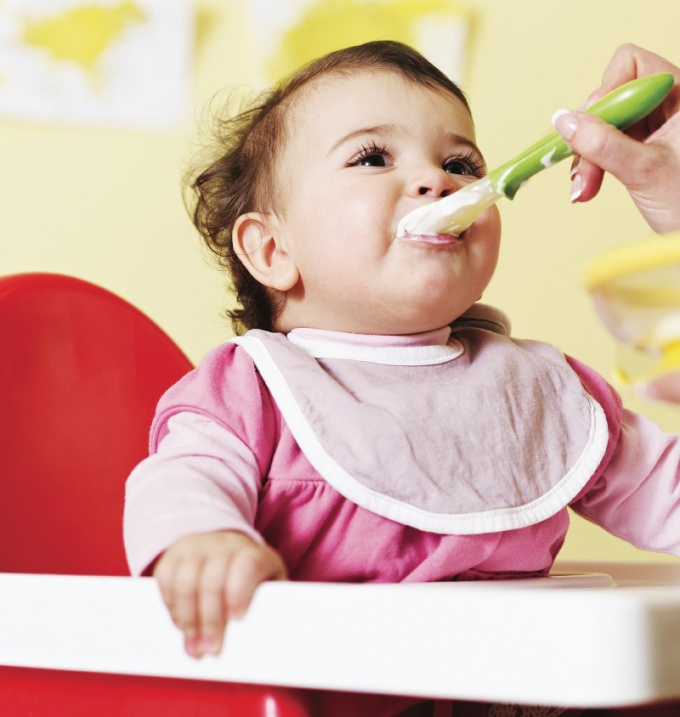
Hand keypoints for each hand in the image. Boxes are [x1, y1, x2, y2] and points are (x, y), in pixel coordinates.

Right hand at [153, 531, 286, 657]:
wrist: (225, 545)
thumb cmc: (252, 576)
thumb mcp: (268, 583)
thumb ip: (271, 603)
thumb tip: (273, 636)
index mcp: (252, 552)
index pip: (246, 565)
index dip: (240, 592)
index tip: (237, 619)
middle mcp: (224, 544)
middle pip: (212, 580)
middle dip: (210, 621)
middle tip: (211, 650)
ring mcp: (196, 546)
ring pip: (185, 581)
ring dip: (187, 619)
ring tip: (193, 646)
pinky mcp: (174, 553)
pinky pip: (165, 578)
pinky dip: (170, 605)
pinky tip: (180, 623)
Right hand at [553, 43, 679, 232]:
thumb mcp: (645, 171)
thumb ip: (603, 143)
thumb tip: (563, 121)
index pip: (631, 66)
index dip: (607, 92)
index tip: (593, 126)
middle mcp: (668, 106)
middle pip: (611, 99)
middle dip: (589, 136)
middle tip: (584, 172)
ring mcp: (655, 129)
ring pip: (604, 125)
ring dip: (587, 157)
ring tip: (585, 189)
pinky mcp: (643, 150)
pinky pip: (606, 146)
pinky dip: (593, 167)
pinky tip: (588, 188)